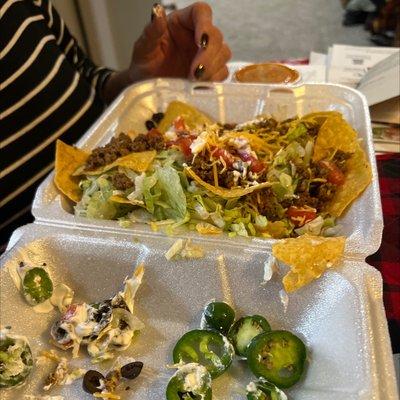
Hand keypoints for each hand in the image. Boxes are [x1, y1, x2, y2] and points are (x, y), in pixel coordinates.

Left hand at [102, 2, 230, 102]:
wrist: (147, 87)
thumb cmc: (144, 64)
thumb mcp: (143, 48)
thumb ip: (151, 31)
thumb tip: (157, 12)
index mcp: (182, 22)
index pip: (201, 12)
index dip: (206, 25)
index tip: (201, 42)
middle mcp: (196, 36)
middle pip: (216, 36)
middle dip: (209, 55)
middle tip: (196, 72)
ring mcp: (205, 54)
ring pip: (223, 54)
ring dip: (213, 68)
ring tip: (194, 80)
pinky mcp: (210, 72)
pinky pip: (222, 73)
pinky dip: (214, 80)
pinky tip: (199, 86)